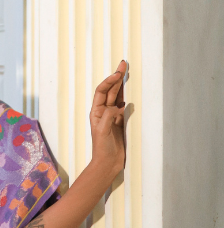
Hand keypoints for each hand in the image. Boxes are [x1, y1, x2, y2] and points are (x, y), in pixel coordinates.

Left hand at [89, 60, 127, 181]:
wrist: (108, 163)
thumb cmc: (102, 149)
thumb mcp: (103, 132)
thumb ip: (109, 117)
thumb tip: (117, 107)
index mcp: (96, 112)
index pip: (102, 91)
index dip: (109, 81)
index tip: (118, 73)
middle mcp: (103, 112)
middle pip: (110, 91)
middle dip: (116, 77)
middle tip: (124, 64)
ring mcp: (112, 116)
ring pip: (117, 96)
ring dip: (122, 85)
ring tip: (127, 72)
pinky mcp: (120, 122)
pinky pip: (124, 106)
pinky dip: (128, 97)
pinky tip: (131, 91)